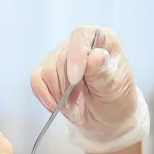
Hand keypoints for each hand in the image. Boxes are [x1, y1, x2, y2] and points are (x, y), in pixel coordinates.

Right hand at [31, 26, 146, 151]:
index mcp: (103, 39)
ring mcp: (61, 56)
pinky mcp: (47, 70)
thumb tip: (95, 56)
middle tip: (81, 104)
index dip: (75, 55)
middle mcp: (80, 44)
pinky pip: (37, 79)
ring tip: (76, 108)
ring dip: (60, 95)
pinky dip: (45, 95)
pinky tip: (57, 106)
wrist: (107, 117)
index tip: (75, 79)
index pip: (81, 35)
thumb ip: (102, 73)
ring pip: (47, 70)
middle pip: (61, 57)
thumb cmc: (116, 99)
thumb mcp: (114, 88)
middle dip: (69, 87)